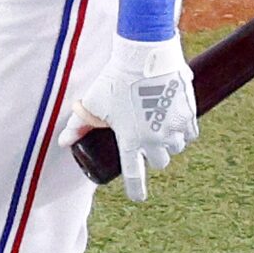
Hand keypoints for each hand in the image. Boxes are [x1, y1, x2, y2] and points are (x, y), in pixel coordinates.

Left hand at [59, 34, 198, 200]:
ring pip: (175, 148)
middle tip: (146, 141)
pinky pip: (190, 134)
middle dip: (153, 155)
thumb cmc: (115, 79)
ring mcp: (174, 127)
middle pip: (159, 162)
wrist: (145, 55)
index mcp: (130, 140)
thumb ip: (78, 125)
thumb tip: (63, 143)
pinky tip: (177, 124)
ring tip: (159, 128)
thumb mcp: (94, 103)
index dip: (136, 190)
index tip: (138, 197)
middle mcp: (154, 139)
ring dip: (168, 143)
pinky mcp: (188, 114)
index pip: (134, 176)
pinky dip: (184, 132)